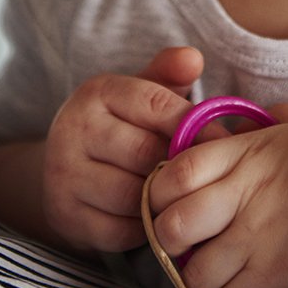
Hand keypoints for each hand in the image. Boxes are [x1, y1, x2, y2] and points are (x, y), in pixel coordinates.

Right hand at [40, 47, 204, 251]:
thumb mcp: (141, 97)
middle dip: (178, 166)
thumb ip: (169, 76)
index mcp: (97, 92)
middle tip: (204, 178)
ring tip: (179, 197)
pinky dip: (144, 228)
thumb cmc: (122, 128)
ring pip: (132, 194)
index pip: (156, 104)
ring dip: (161, 199)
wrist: (68, 170)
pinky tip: (153, 217)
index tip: (223, 142)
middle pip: (146, 153)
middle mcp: (73, 129)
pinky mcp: (65, 215)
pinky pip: (120, 229)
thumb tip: (193, 58)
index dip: (194, 125)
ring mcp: (64, 174)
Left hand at [147, 102, 287, 287]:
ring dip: (200, 280)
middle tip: (191, 246)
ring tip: (220, 274)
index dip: (159, 196)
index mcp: (244, 153)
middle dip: (171, 243)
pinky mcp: (281, 275)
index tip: (173, 205)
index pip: (171, 175)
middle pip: (170, 227)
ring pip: (194, 275)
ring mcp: (261, 236)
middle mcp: (245, 193)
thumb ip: (254, 128)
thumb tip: (226, 128)